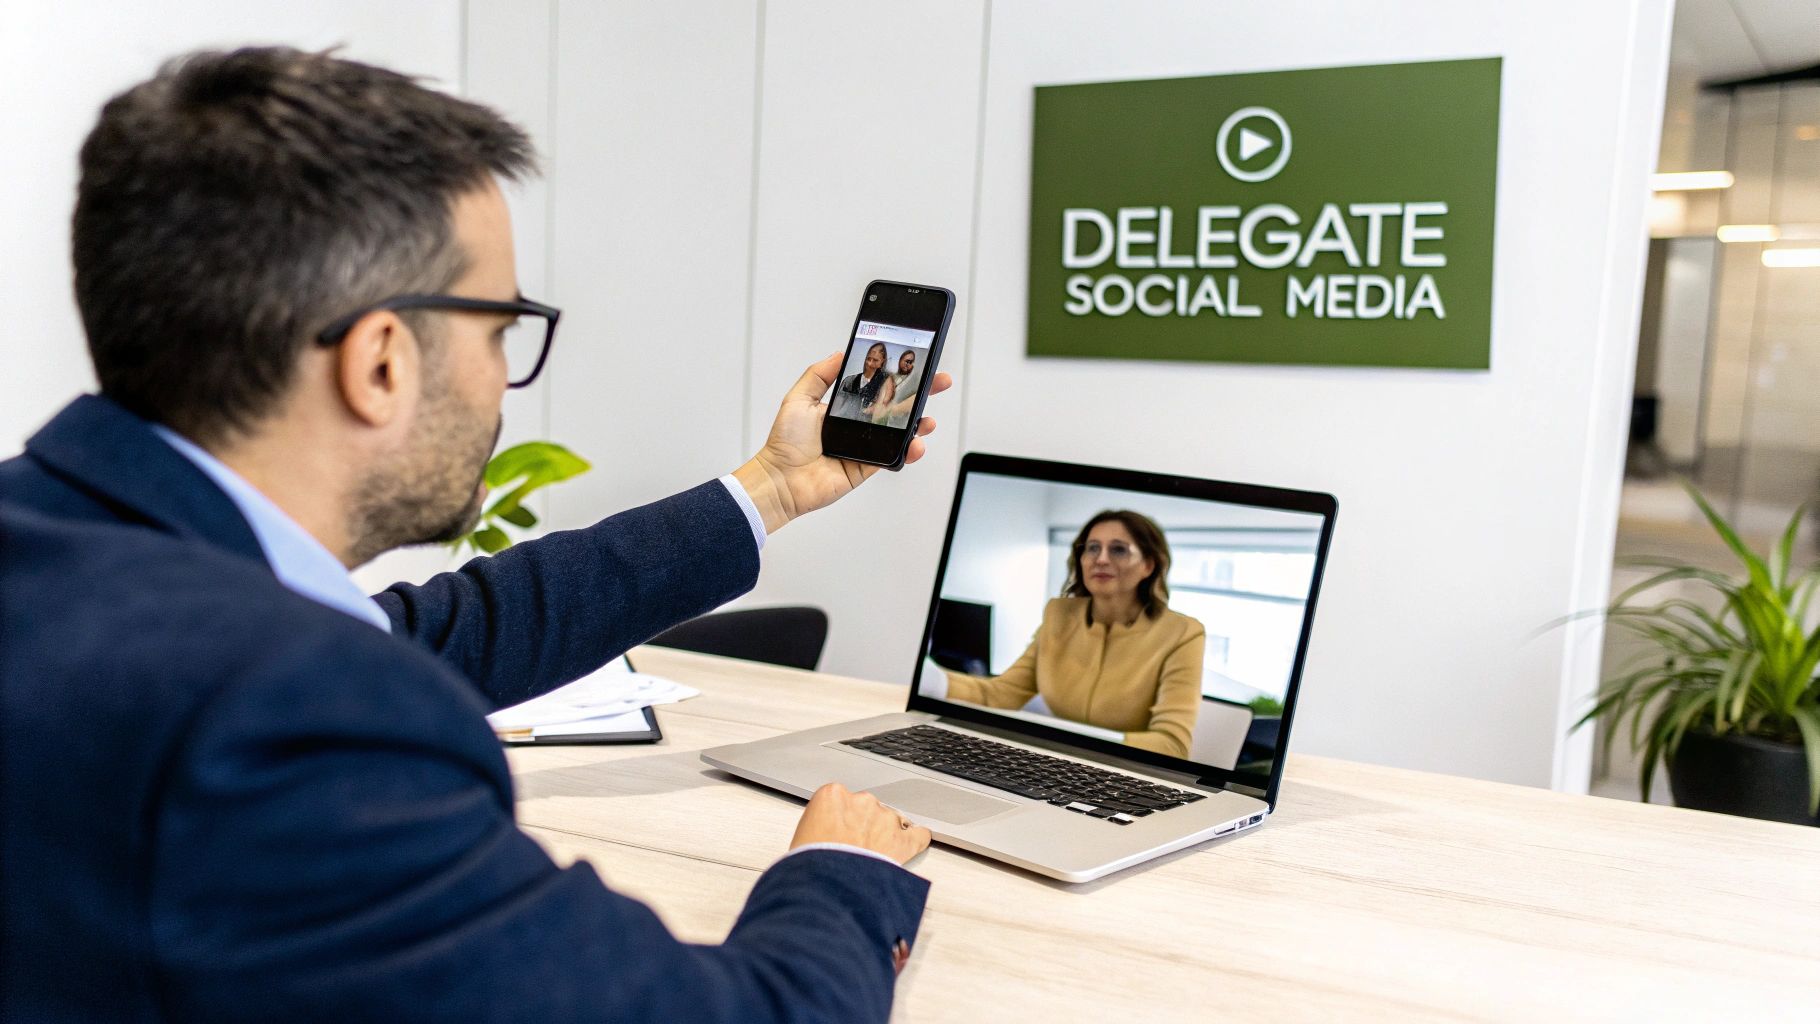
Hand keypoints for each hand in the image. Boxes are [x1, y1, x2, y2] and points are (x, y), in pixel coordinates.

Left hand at [733, 352, 951, 533]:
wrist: (781, 479)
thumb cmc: (785, 442)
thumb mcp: (799, 397)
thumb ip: (819, 374)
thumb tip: (840, 353)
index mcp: (843, 407)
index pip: (876, 387)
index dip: (896, 377)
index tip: (914, 364)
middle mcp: (856, 426)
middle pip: (895, 407)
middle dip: (919, 395)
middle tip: (937, 383)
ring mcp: (864, 447)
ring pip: (900, 433)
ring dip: (919, 425)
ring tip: (928, 419)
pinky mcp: (867, 467)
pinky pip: (893, 457)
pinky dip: (908, 452)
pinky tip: (916, 444)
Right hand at [790, 782, 931, 864]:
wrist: (827, 889)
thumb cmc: (811, 866)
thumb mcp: (803, 835)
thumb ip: (821, 822)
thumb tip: (828, 830)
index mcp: (832, 795)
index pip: (841, 798)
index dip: (842, 817)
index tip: (841, 829)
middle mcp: (861, 801)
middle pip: (866, 807)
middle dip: (863, 825)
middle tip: (854, 847)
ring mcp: (885, 819)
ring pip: (889, 821)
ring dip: (883, 835)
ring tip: (871, 858)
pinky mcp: (903, 840)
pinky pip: (917, 835)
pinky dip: (916, 841)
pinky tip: (913, 845)